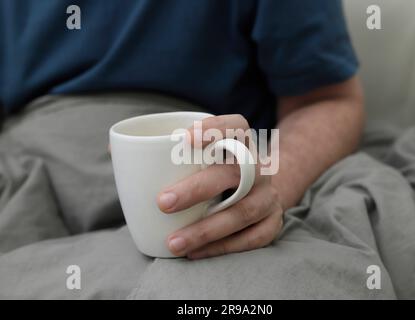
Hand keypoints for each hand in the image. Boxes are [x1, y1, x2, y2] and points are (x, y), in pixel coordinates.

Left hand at [157, 114, 283, 258]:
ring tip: (173, 242)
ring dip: (206, 229)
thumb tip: (115, 149)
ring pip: (242, 211)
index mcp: (242, 144)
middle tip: (162, 203)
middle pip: (235, 172)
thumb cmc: (218, 171)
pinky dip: (222, 247)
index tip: (185, 139)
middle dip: (198, 188)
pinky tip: (194, 253)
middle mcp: (259, 168)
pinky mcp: (272, 222)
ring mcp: (268, 196)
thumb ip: (164, 152)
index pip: (237, 127)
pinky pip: (252, 238)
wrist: (260, 191)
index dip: (216, 129)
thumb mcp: (203, 156)